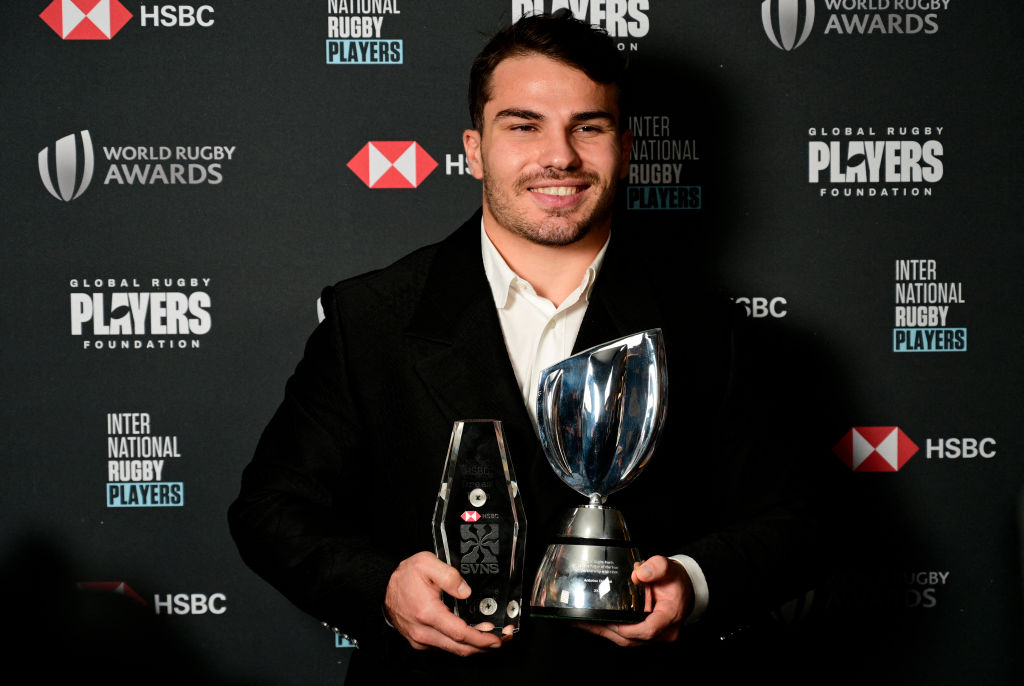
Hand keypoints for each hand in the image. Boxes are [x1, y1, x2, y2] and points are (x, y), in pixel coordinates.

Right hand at [384, 551, 504, 655]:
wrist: (382, 586)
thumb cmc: (404, 575)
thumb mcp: (427, 563)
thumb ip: (449, 576)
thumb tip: (466, 591)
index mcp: (428, 613)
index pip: (461, 633)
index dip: (481, 639)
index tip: (496, 639)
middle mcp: (423, 631)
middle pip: (459, 648)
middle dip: (483, 647)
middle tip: (500, 640)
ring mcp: (420, 638)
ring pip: (452, 650)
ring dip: (473, 647)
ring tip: (489, 639)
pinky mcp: (419, 641)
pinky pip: (443, 646)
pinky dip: (459, 644)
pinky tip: (469, 636)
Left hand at [574, 555, 692, 645]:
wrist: (683, 589)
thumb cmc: (675, 580)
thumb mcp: (669, 568)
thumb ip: (656, 567)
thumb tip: (638, 573)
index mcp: (670, 617)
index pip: (648, 630)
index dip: (628, 628)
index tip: (612, 621)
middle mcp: (663, 633)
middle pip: (632, 639)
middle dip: (607, 630)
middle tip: (586, 620)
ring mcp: (654, 637)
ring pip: (626, 641)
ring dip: (604, 632)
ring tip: (583, 622)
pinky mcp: (645, 636)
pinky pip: (626, 637)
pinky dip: (610, 630)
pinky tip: (594, 623)